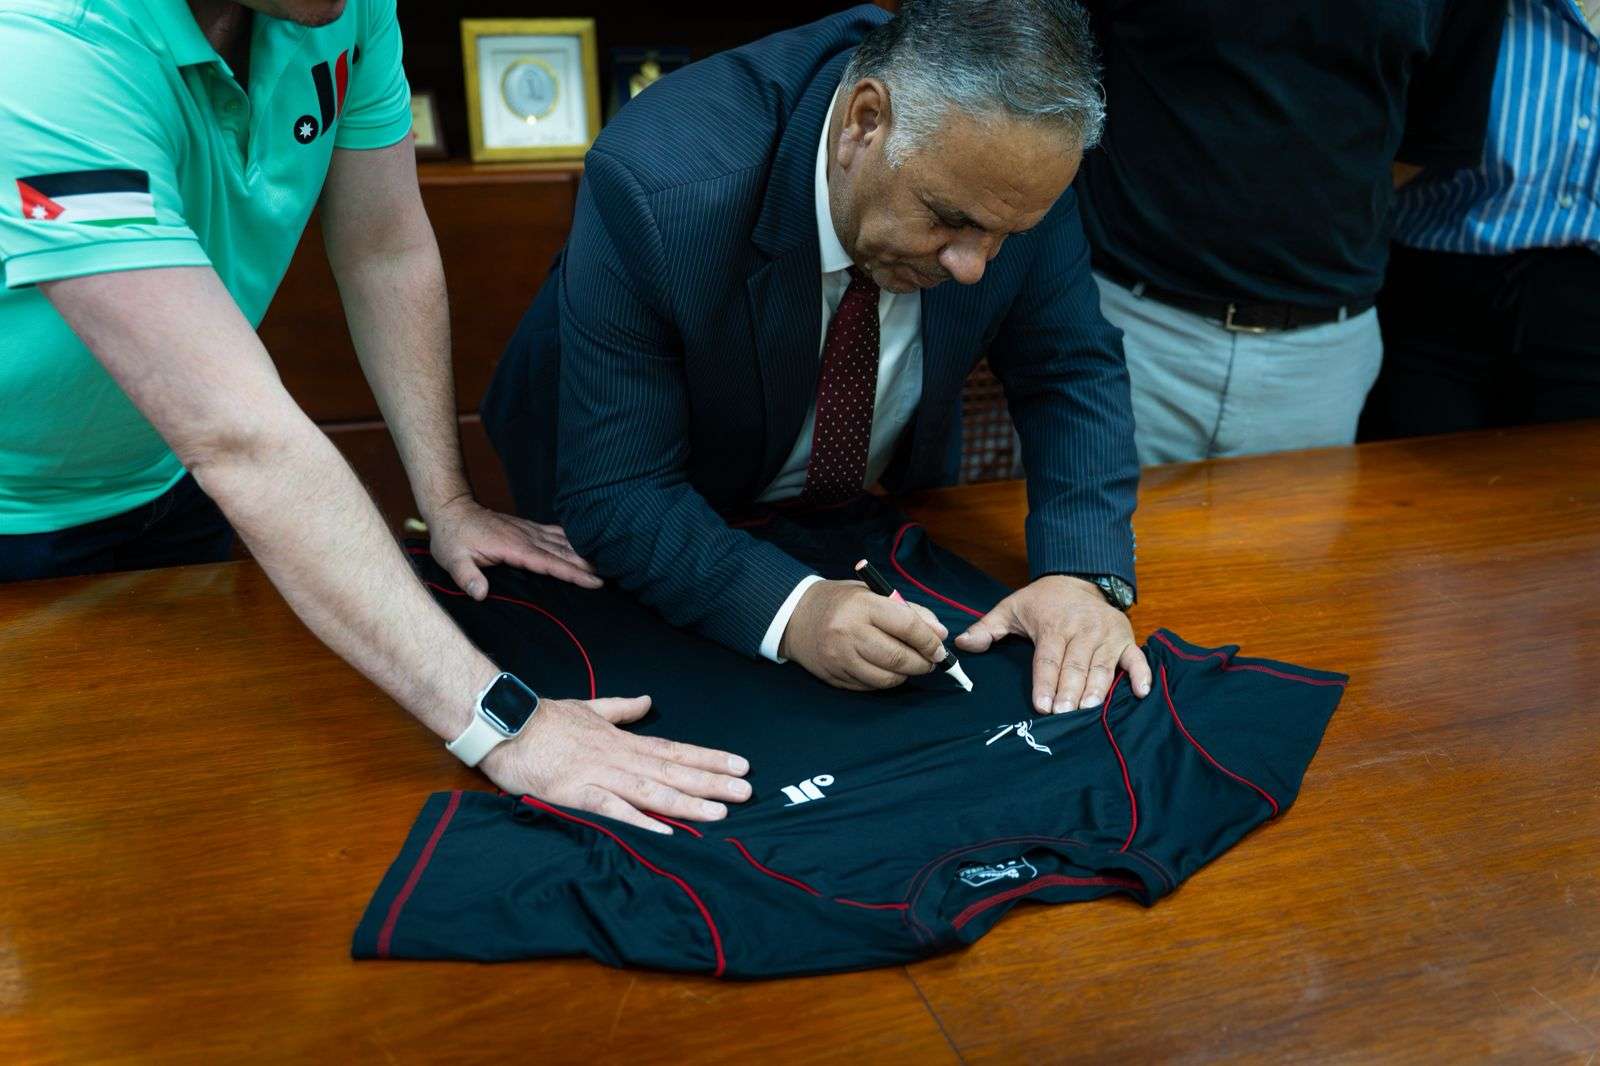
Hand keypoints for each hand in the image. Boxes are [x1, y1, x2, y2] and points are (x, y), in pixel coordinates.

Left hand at [426, 494, 602, 597]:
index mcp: (513, 548)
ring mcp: (527, 531)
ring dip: (582, 552)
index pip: (549, 563)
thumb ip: (467, 577)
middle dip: (586, 564)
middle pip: (562, 552)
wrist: (451, 509)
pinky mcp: (525, 528)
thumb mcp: (452, 560)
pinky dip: (570, 539)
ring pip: (561, 542)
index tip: (593, 580)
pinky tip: (581, 544)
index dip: (572, 573)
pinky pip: (553, 533)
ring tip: (604, 562)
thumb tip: (480, 594)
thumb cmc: (451, 538)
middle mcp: (525, 537)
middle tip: (610, 575)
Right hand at [479, 695, 751, 833]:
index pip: (675, 751)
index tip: (740, 766)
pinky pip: (612, 808)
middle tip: (747, 791)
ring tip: (720, 812)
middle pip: (673, 771)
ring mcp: (600, 774)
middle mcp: (620, 757)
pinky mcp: (576, 792)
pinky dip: (638, 819)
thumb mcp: (589, 708)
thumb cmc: (544, 719)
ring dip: (687, 801)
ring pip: (651, 790)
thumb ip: (621, 708)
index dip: (709, 759)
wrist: (506, 724)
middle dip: (712, 782)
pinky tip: (664, 830)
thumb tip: (647, 701)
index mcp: (623, 741)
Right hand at [779, 579, 950, 689]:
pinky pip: (870, 687)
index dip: (929, 641)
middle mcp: (849, 632)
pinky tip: (884, 669)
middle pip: (898, 658)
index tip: (939, 649)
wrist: (795, 616)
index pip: (906, 626)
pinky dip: (884, 681)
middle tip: (929, 661)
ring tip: (907, 665)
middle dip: (922, 663)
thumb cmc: (841, 602)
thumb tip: (939, 634)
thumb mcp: (873, 594)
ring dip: (905, 675)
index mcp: (862, 605)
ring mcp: (839, 657)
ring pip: (886, 679)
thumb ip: (908, 611)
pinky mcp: (833, 676)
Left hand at [954, 574, 1150, 713]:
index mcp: (1054, 625)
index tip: (1041, 705)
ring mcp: (1107, 635)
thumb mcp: (1011, 608)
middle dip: (1069, 691)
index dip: (1044, 682)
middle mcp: (1083, 629)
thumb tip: (963, 644)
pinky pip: (1136, 659)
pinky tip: (1141, 693)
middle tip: (1064, 715)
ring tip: (1088, 710)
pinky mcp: (1126, 639)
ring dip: (1097, 689)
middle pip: (1075, 665)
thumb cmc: (1042, 602)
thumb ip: (987, 628)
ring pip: (1102, 666)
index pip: (1048, 658)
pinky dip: (1142, 675)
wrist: (1079, 579)